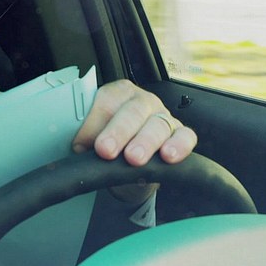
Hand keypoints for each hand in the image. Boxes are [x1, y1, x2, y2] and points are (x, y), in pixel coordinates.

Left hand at [73, 79, 196, 166]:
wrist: (126, 171)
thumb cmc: (108, 147)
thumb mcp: (91, 139)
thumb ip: (85, 137)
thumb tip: (79, 146)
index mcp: (117, 94)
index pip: (105, 101)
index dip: (92, 122)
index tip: (80, 143)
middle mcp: (142, 101)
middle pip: (132, 111)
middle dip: (118, 131)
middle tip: (105, 150)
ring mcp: (163, 116)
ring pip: (158, 124)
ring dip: (144, 141)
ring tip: (133, 158)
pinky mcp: (182, 134)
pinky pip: (186, 136)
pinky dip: (179, 145)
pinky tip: (168, 155)